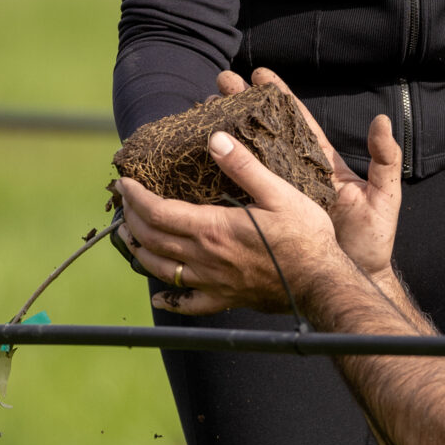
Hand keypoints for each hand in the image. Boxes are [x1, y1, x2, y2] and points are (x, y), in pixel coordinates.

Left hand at [117, 136, 343, 316]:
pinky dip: (168, 300)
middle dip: (131, 219)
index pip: (158, 212)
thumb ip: (244, 166)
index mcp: (213, 229)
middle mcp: (205, 258)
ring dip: (139, 251)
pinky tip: (159, 298)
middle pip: (152, 239)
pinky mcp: (224, 299)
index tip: (124, 183)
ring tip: (129, 235)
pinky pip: (187, 304)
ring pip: (160, 269)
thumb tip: (216, 139)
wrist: (321, 283)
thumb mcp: (279, 192)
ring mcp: (212, 282)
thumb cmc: (305, 237)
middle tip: (123, 203)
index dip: (135, 196)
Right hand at [215, 69, 401, 283]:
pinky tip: (201, 163)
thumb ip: (385, 160)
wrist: (351, 281)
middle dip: (243, 107)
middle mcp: (298, 175)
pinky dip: (223, 176)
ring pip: (249, 158)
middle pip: (266, 133)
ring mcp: (281, 195)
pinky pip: (243, 191)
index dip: (279, 97)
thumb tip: (381, 121)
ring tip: (204, 114)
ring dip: (227, 135)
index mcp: (322, 165)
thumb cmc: (372, 240)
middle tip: (219, 86)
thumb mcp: (384, 198)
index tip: (258, 74)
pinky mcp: (268, 217)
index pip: (298, 122)